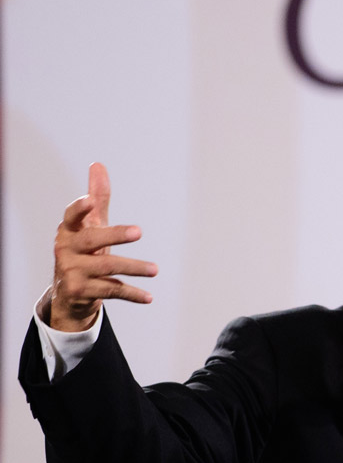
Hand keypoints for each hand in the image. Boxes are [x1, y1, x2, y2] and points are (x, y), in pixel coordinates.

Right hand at [47, 162, 157, 331]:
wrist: (70, 293)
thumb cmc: (84, 251)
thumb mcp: (91, 226)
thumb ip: (97, 198)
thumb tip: (98, 165)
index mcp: (68, 230)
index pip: (71, 216)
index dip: (80, 209)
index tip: (91, 201)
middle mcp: (66, 249)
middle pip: (92, 240)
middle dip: (115, 235)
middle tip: (139, 231)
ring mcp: (71, 271)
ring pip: (106, 266)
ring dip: (133, 267)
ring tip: (155, 269)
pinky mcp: (80, 291)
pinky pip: (111, 290)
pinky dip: (132, 294)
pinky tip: (149, 297)